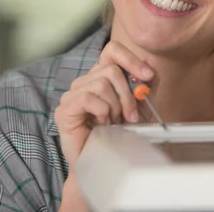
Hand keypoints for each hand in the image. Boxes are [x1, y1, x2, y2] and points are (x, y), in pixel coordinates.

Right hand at [54, 41, 153, 170]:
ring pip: (102, 83)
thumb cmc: (121, 134)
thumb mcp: (141, 105)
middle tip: (131, 115)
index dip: (131, 59)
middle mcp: (85, 81)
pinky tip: (102, 124)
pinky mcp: (65, 109)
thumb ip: (145, 84)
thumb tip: (148, 66)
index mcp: (101, 76)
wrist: (105, 162)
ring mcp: (72, 94)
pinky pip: (89, 98)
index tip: (147, 76)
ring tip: (114, 122)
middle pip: (111, 69)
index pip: (112, 50)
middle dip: (127, 94)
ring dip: (115, 106)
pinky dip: (102, 112)